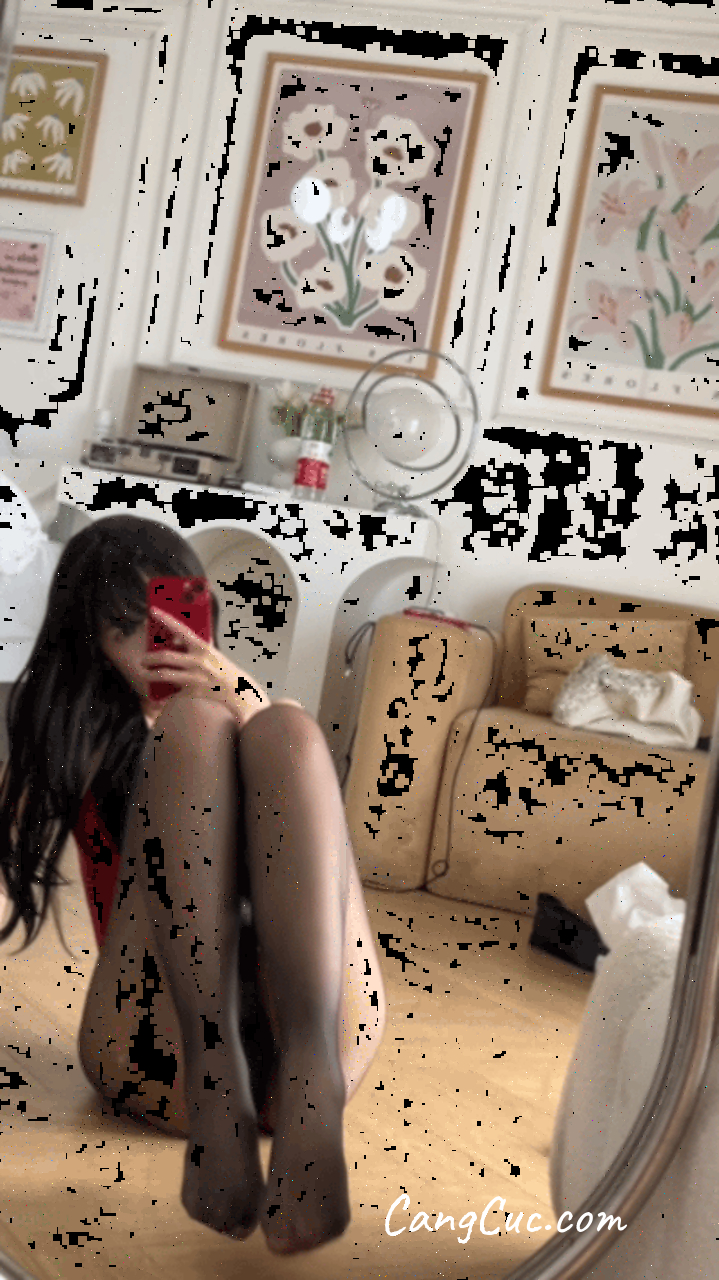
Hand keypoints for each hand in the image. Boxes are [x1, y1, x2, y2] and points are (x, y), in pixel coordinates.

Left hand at [143, 606, 270, 727]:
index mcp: (203, 647)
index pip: (180, 629)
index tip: (153, 611)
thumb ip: (194, 646)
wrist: (236, 690)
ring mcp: (194, 677)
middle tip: (142, 659)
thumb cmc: (222, 668)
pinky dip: (164, 692)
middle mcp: (198, 661)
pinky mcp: (192, 692)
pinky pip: (172, 692)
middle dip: (149, 658)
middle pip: (165, 657)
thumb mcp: (211, 652)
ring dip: (149, 674)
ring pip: (164, 675)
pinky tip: (158, 693)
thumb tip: (174, 639)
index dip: (165, 618)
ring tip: (144, 673)